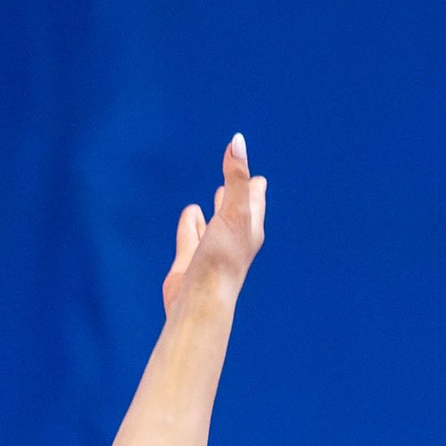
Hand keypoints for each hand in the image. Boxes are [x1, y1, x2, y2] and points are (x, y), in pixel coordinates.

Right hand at [161, 133, 266, 314]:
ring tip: (216, 195)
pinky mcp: (190, 260)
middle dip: (238, 192)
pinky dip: (191, 223)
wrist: (199, 303)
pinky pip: (191, 234)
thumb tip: (237, 141)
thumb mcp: (233, 211)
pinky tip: (191, 215)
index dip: (254, 183)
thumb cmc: (222, 260)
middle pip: (238, 208)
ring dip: (215, 208)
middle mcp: (233, 238)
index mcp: (250, 227)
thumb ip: (235, 177)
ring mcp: (211, 249)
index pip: (256, 197)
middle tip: (240, 177)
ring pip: (214, 221)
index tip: (255, 174)